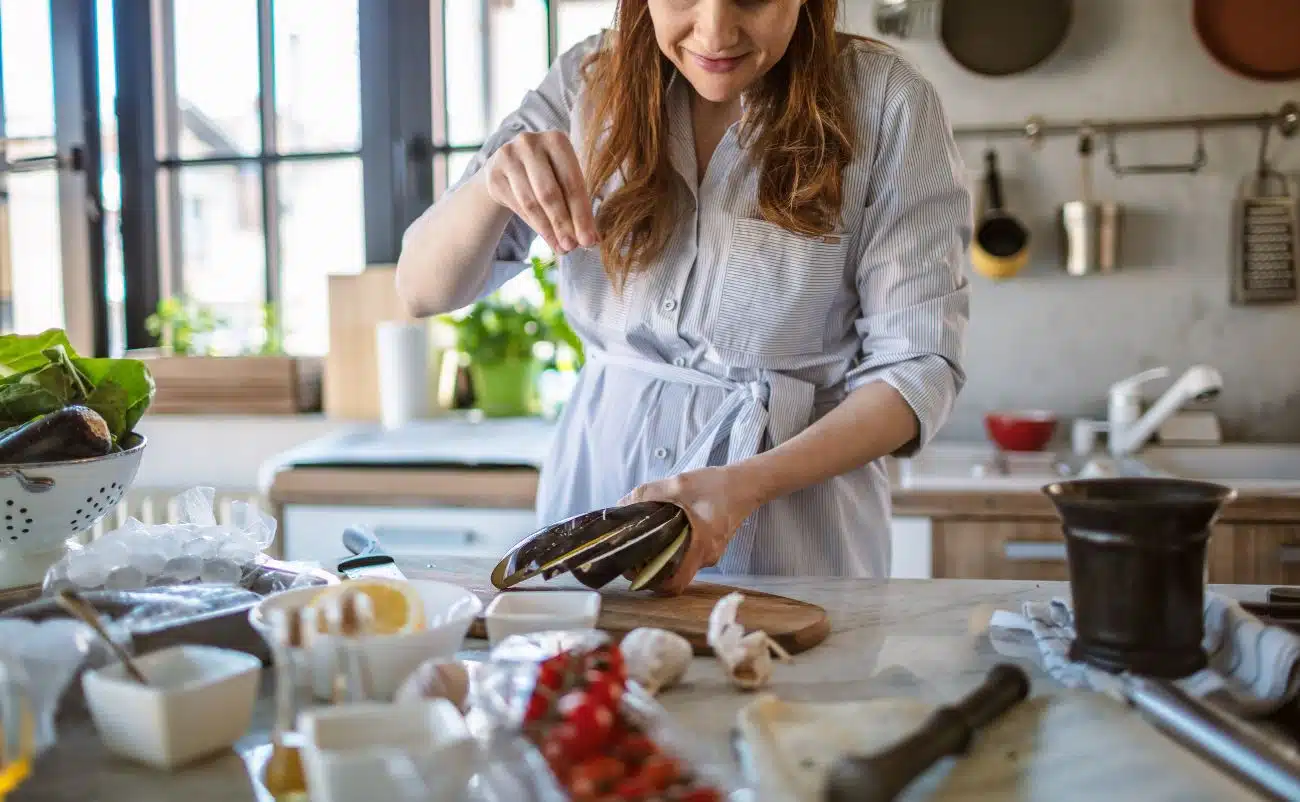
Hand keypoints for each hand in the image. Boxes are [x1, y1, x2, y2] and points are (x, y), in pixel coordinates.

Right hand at [484, 130, 597, 254]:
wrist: (508, 166)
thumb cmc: (548, 173)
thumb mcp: (565, 180)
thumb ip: (578, 205)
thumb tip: (593, 240)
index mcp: (556, 140)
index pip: (572, 182)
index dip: (581, 214)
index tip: (590, 240)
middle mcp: (530, 143)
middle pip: (549, 193)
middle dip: (564, 224)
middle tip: (574, 247)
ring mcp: (508, 158)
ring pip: (531, 203)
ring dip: (548, 229)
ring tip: (562, 248)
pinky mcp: (494, 175)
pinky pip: (517, 206)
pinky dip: (535, 226)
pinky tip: (548, 238)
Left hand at [618, 467, 761, 595]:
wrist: (745, 484)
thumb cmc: (716, 484)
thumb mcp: (678, 483)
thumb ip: (648, 493)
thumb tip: (621, 505)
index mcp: (701, 544)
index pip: (674, 583)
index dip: (650, 581)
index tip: (633, 567)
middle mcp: (707, 556)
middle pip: (673, 575)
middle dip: (649, 567)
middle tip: (633, 551)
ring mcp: (711, 554)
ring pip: (680, 566)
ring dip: (660, 557)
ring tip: (645, 539)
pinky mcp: (711, 548)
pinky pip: (687, 556)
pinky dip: (672, 550)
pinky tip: (663, 533)